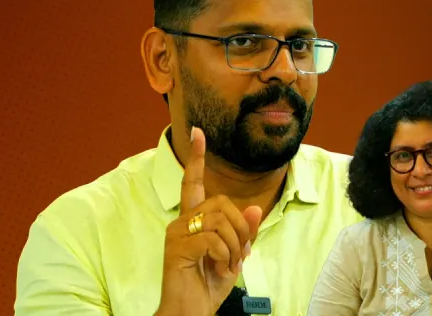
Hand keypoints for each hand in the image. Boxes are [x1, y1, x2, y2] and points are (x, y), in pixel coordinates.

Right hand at [156, 127, 262, 315]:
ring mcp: (176, 233)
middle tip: (241, 253)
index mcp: (193, 220)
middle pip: (222, 202)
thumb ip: (244, 232)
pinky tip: (220, 269)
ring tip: (229, 264)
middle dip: (241, 228)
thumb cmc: (208, 285)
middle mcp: (181, 221)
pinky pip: (214, 239)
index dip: (196, 157)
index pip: (193, 182)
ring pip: (221, 220)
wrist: (191, 312)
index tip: (197, 133)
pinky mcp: (177, 247)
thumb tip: (255, 208)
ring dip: (235, 245)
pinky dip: (226, 255)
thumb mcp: (234, 256)